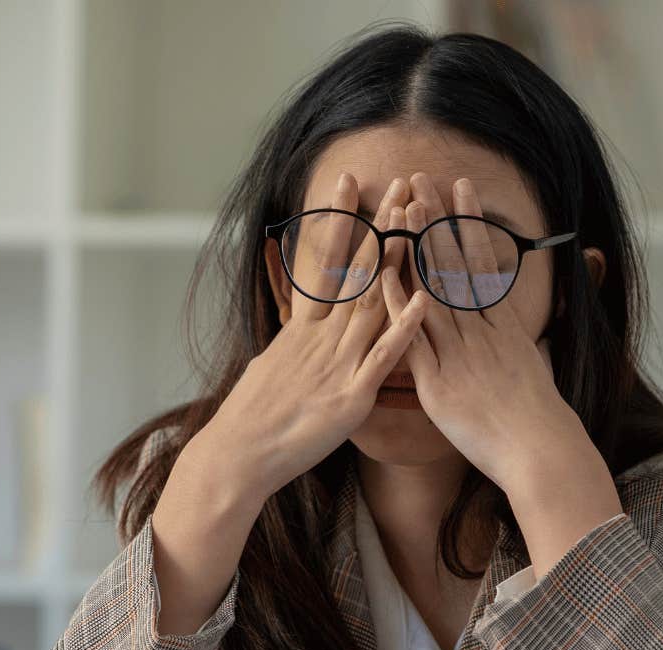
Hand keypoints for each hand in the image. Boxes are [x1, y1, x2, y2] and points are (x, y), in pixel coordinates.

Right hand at [193, 172, 428, 502]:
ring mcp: (337, 364)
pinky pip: (383, 358)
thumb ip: (294, 344)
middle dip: (381, 225)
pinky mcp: (350, 397)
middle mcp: (321, 338)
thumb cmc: (253, 418)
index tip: (350, 181)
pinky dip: (403, 328)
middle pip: (358, 271)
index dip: (340, 220)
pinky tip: (423, 299)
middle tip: (399, 183)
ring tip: (417, 221)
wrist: (238, 455)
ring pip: (374, 302)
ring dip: (398, 260)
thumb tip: (298, 330)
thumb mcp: (271, 366)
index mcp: (303, 329)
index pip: (325, 261)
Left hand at [385, 173, 622, 574]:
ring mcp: (459, 353)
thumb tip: (518, 331)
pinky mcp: (439, 381)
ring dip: (417, 247)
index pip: (482, 263)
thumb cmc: (538, 420)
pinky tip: (383, 275)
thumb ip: (518, 345)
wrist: (540, 452)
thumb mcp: (533, 370)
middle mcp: (481, 332)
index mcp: (503, 327)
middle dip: (437, 220)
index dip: (468, 225)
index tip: (459, 191)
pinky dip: (398, 305)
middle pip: (455, 265)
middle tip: (422, 180)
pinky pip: (413, 337)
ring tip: (403, 207)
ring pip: (434, 289)